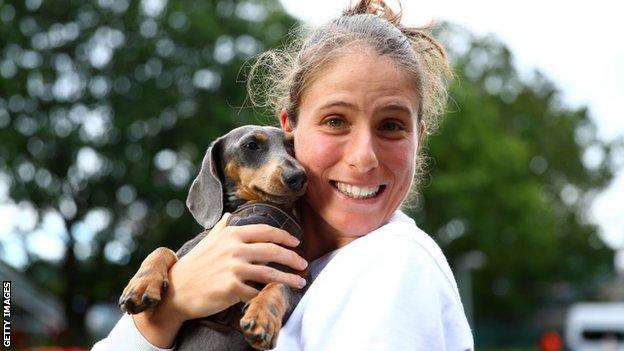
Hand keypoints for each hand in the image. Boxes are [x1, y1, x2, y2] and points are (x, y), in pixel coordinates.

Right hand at [166, 212, 307, 321]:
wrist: (176, 290)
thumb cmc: (194, 265)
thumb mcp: (208, 241)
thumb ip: (222, 228)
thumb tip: (229, 214)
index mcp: (231, 235)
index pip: (266, 231)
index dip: (285, 237)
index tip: (296, 243)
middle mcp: (234, 249)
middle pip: (273, 251)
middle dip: (293, 258)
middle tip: (303, 264)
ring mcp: (233, 268)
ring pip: (270, 273)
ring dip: (289, 279)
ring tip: (300, 283)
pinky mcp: (231, 288)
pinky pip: (256, 292)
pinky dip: (267, 294)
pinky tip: (275, 296)